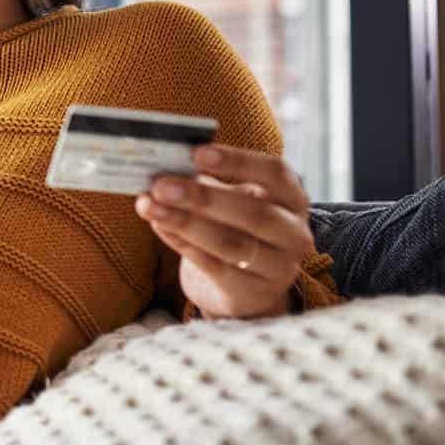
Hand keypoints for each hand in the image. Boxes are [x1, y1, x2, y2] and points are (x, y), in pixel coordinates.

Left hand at [136, 142, 312, 319]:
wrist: (246, 289)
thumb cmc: (236, 230)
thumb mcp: (231, 203)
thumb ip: (207, 185)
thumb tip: (165, 168)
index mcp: (292, 199)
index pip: (276, 173)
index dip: (238, 161)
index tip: (197, 152)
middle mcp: (294, 233)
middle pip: (254, 212)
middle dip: (202, 197)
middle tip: (161, 185)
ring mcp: (278, 267)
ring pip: (232, 243)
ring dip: (185, 223)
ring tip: (150, 206)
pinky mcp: (253, 292)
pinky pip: (214, 267)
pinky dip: (182, 244)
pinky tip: (159, 226)